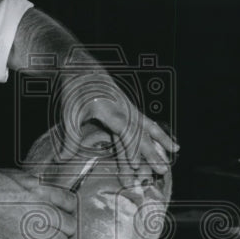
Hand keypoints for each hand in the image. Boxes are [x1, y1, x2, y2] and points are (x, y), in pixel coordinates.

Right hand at [0, 169, 77, 238]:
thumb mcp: (21, 176)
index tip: (65, 210)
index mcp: (42, 190)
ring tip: (48, 236)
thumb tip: (53, 194)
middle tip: (60, 225)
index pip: (71, 203)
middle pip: (70, 226)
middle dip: (66, 226)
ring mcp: (31, 227)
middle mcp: (41, 209)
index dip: (69, 207)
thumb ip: (40, 187)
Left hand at [59, 70, 177, 175]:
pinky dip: (155, 134)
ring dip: (160, 141)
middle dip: (152, 153)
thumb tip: (63, 159)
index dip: (132, 151)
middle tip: (162, 170)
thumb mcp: (68, 113)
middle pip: (142, 134)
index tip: (136, 167)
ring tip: (175, 152)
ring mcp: (128, 109)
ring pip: (148, 127)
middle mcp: (124, 110)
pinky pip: (144, 124)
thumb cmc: (75, 89)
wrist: (81, 67)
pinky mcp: (127, 110)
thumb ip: (69, 138)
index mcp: (111, 111)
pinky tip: (166, 140)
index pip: (126, 133)